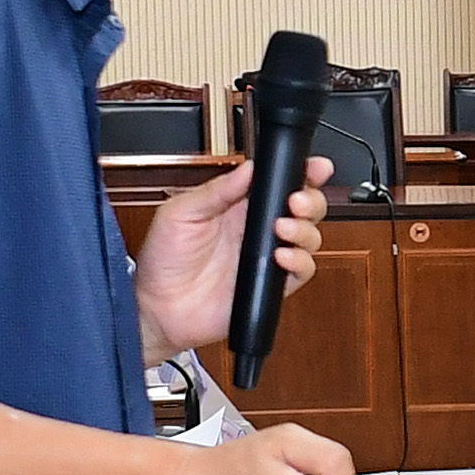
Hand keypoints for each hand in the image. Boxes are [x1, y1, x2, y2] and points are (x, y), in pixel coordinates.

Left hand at [135, 156, 327, 361]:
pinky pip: (302, 271)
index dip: (303, 173)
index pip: (279, 184)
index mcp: (238, 206)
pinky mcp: (271, 285)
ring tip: (283, 229)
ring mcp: (266, 257)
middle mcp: (258, 230)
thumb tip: (248, 168)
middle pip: (305, 208)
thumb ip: (216, 190)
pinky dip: (300, 262)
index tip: (315, 166)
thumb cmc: (163, 260)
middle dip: (311, 200)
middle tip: (296, 202)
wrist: (158, 308)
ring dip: (304, 230)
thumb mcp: (180, 212)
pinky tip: (281, 257)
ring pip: (309, 238)